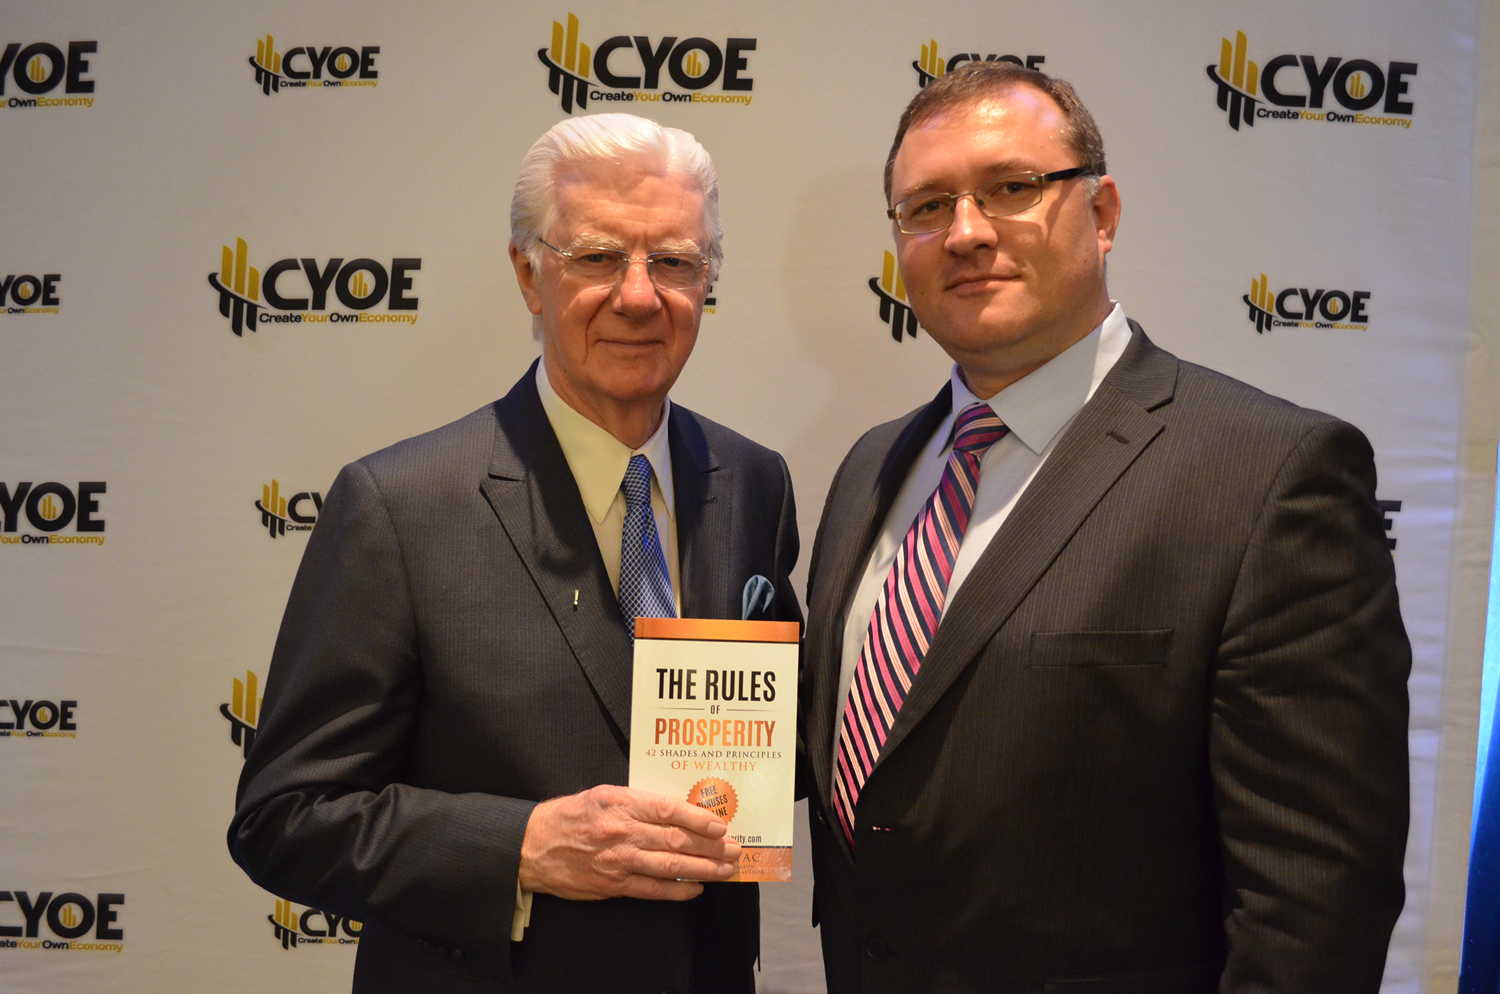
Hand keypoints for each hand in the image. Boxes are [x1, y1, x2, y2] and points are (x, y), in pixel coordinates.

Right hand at [518, 785, 740, 900]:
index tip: (720, 824)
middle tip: (734, 849)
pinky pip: (652, 889)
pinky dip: (677, 890)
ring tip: (725, 870)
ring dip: (702, 869)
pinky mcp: (612, 885)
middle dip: (710, 846)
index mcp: (620, 803)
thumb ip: (638, 801)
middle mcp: (621, 832)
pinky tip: (695, 888)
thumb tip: (678, 810)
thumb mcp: (603, 794)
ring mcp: (618, 860)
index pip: (667, 810)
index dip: (697, 818)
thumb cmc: (571, 815)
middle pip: (675, 839)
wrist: (534, 846)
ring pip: (669, 865)